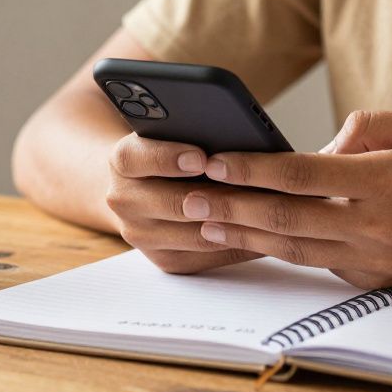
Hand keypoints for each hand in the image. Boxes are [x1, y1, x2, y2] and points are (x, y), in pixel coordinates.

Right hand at [104, 133, 260, 272]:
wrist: (143, 189)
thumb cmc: (171, 153)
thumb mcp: (170, 134)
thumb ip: (190, 132)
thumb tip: (234, 135)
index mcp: (123, 161)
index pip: (136, 158)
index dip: (169, 158)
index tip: (201, 157)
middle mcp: (124, 200)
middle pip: (170, 203)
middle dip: (213, 198)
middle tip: (248, 190)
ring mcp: (142, 235)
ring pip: (194, 235)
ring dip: (234, 224)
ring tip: (268, 211)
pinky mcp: (165, 259)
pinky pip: (208, 256)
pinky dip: (238, 243)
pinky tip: (264, 231)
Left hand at [186, 110, 391, 289]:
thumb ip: (367, 126)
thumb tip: (320, 145)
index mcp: (385, 183)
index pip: (300, 176)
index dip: (251, 169)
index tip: (214, 159)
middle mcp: (376, 228)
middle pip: (284, 219)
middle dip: (229, 207)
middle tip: (187, 198)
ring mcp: (375, 261)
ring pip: (294, 248)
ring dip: (244, 235)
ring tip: (203, 222)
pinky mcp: (377, 281)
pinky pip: (321, 262)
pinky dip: (285, 248)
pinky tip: (253, 236)